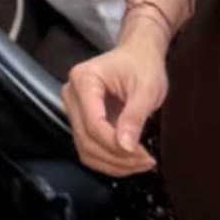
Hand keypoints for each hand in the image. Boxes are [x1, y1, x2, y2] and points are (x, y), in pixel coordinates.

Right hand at [63, 30, 169, 174]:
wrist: (138, 55)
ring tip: (141, 163)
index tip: (143, 154)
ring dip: (113, 164)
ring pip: (86, 149)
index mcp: (84, 80)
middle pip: (87, 139)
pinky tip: (130, 161)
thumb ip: (134, 116)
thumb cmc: (142, 65)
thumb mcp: (147, 88)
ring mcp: (74, 109)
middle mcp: (72, 94)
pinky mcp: (81, 121)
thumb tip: (126, 147)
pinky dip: (110, 161)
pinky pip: (90, 148)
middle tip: (146, 161)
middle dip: (117, 158)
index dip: (116, 144)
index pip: (94, 123)